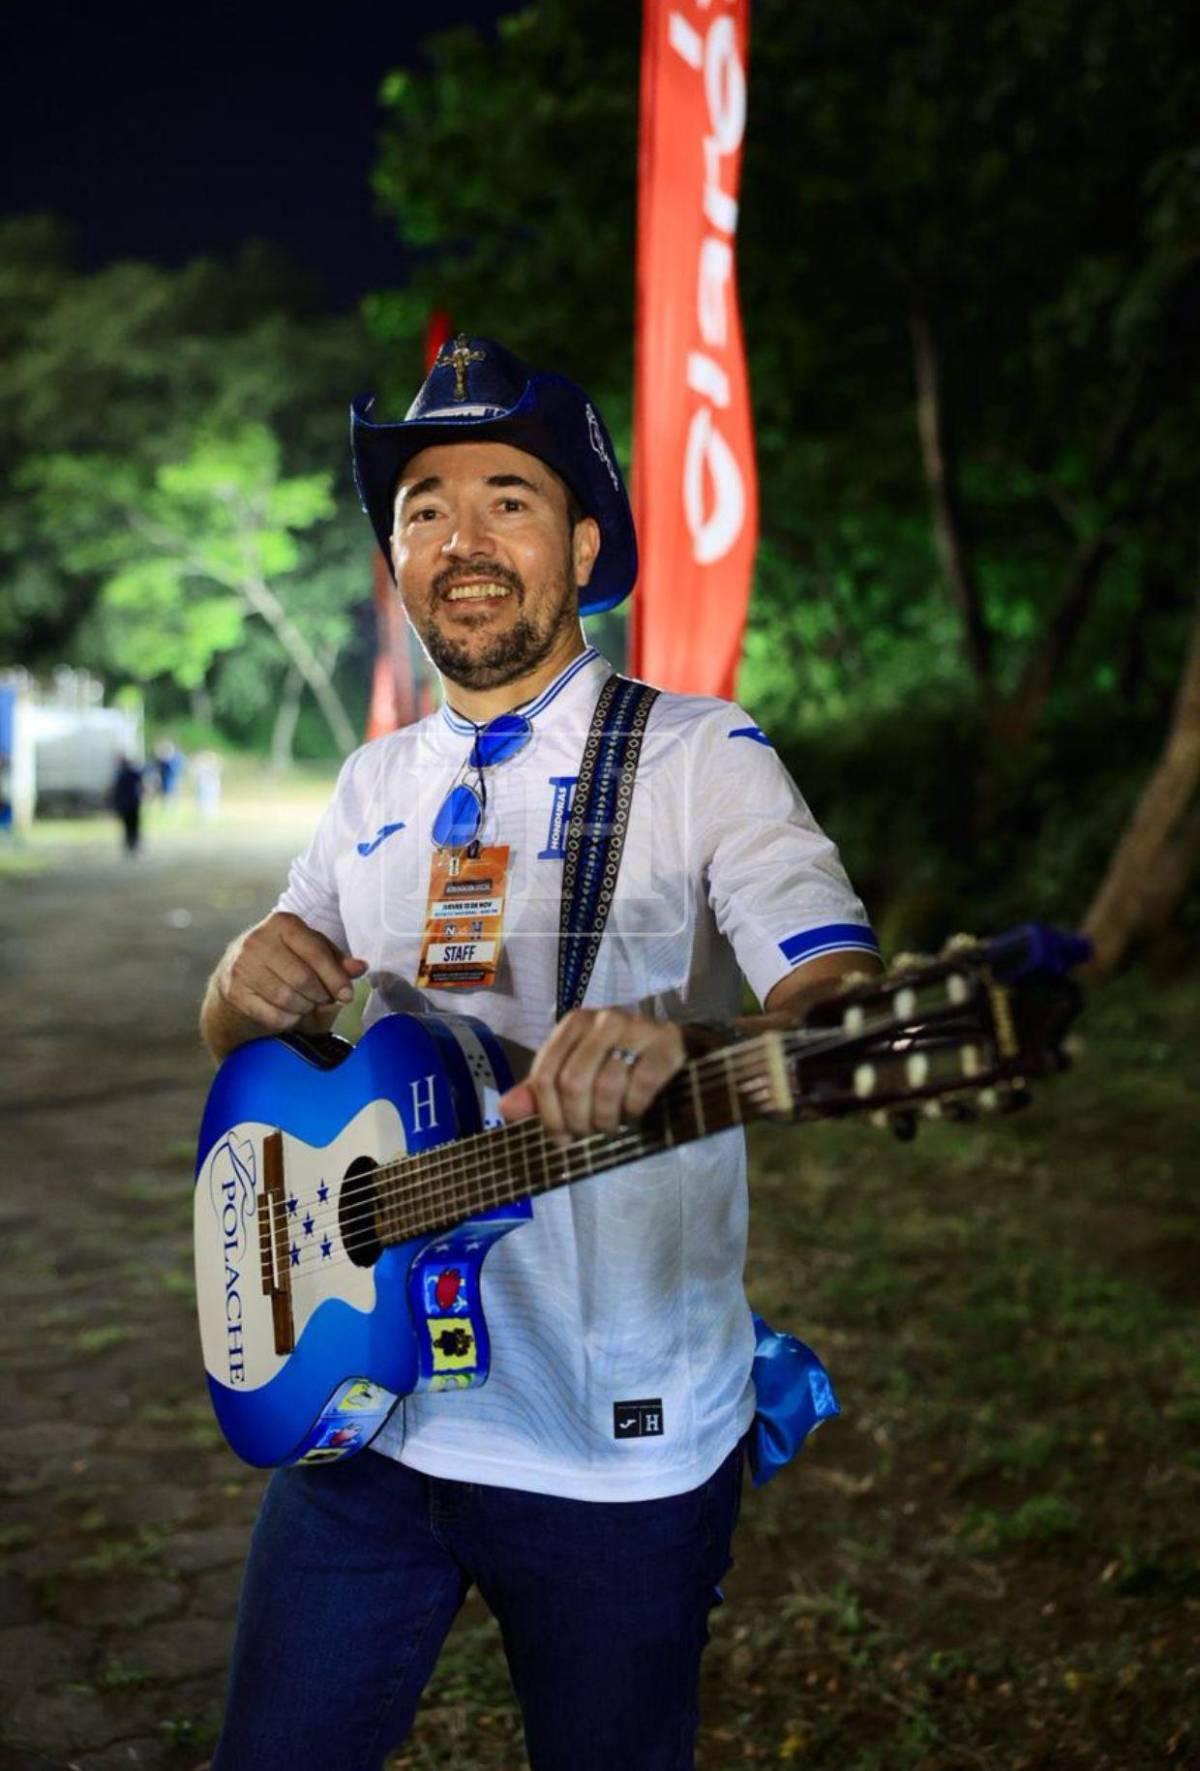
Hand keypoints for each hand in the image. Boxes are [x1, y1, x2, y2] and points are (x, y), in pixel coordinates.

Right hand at [215, 911, 366, 1036]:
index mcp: (282, 923)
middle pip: (303, 979)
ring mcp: (241, 966)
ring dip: (304, 1008)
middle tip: (323, 1000)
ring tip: (306, 1004)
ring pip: (287, 998)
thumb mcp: (312, 951)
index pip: (316, 952)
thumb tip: (360, 968)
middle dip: (320, 995)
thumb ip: (337, 959)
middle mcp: (257, 940)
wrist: (235, 973)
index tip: (346, 994)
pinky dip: (288, 1020)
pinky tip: (290, 1013)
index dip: (336, 978)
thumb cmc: (284, 959)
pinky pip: (271, 1015)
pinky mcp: (233, 992)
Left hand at [497, 1008, 685, 1143]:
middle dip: (579, 1121)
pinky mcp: (668, 1043)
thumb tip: (506, 1108)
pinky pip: (643, 1085)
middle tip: (590, 1134)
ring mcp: (638, 1027)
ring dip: (608, 1120)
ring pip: (607, 1086)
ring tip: (612, 1126)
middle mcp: (604, 1018)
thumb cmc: (621, 1066)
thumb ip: (541, 1092)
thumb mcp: (577, 1075)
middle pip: (574, 1083)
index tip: (562, 1138)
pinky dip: (635, 1110)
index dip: (549, 1115)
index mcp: (575, 1023)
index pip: (546, 1074)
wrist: (680, 1050)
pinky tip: (635, 1115)